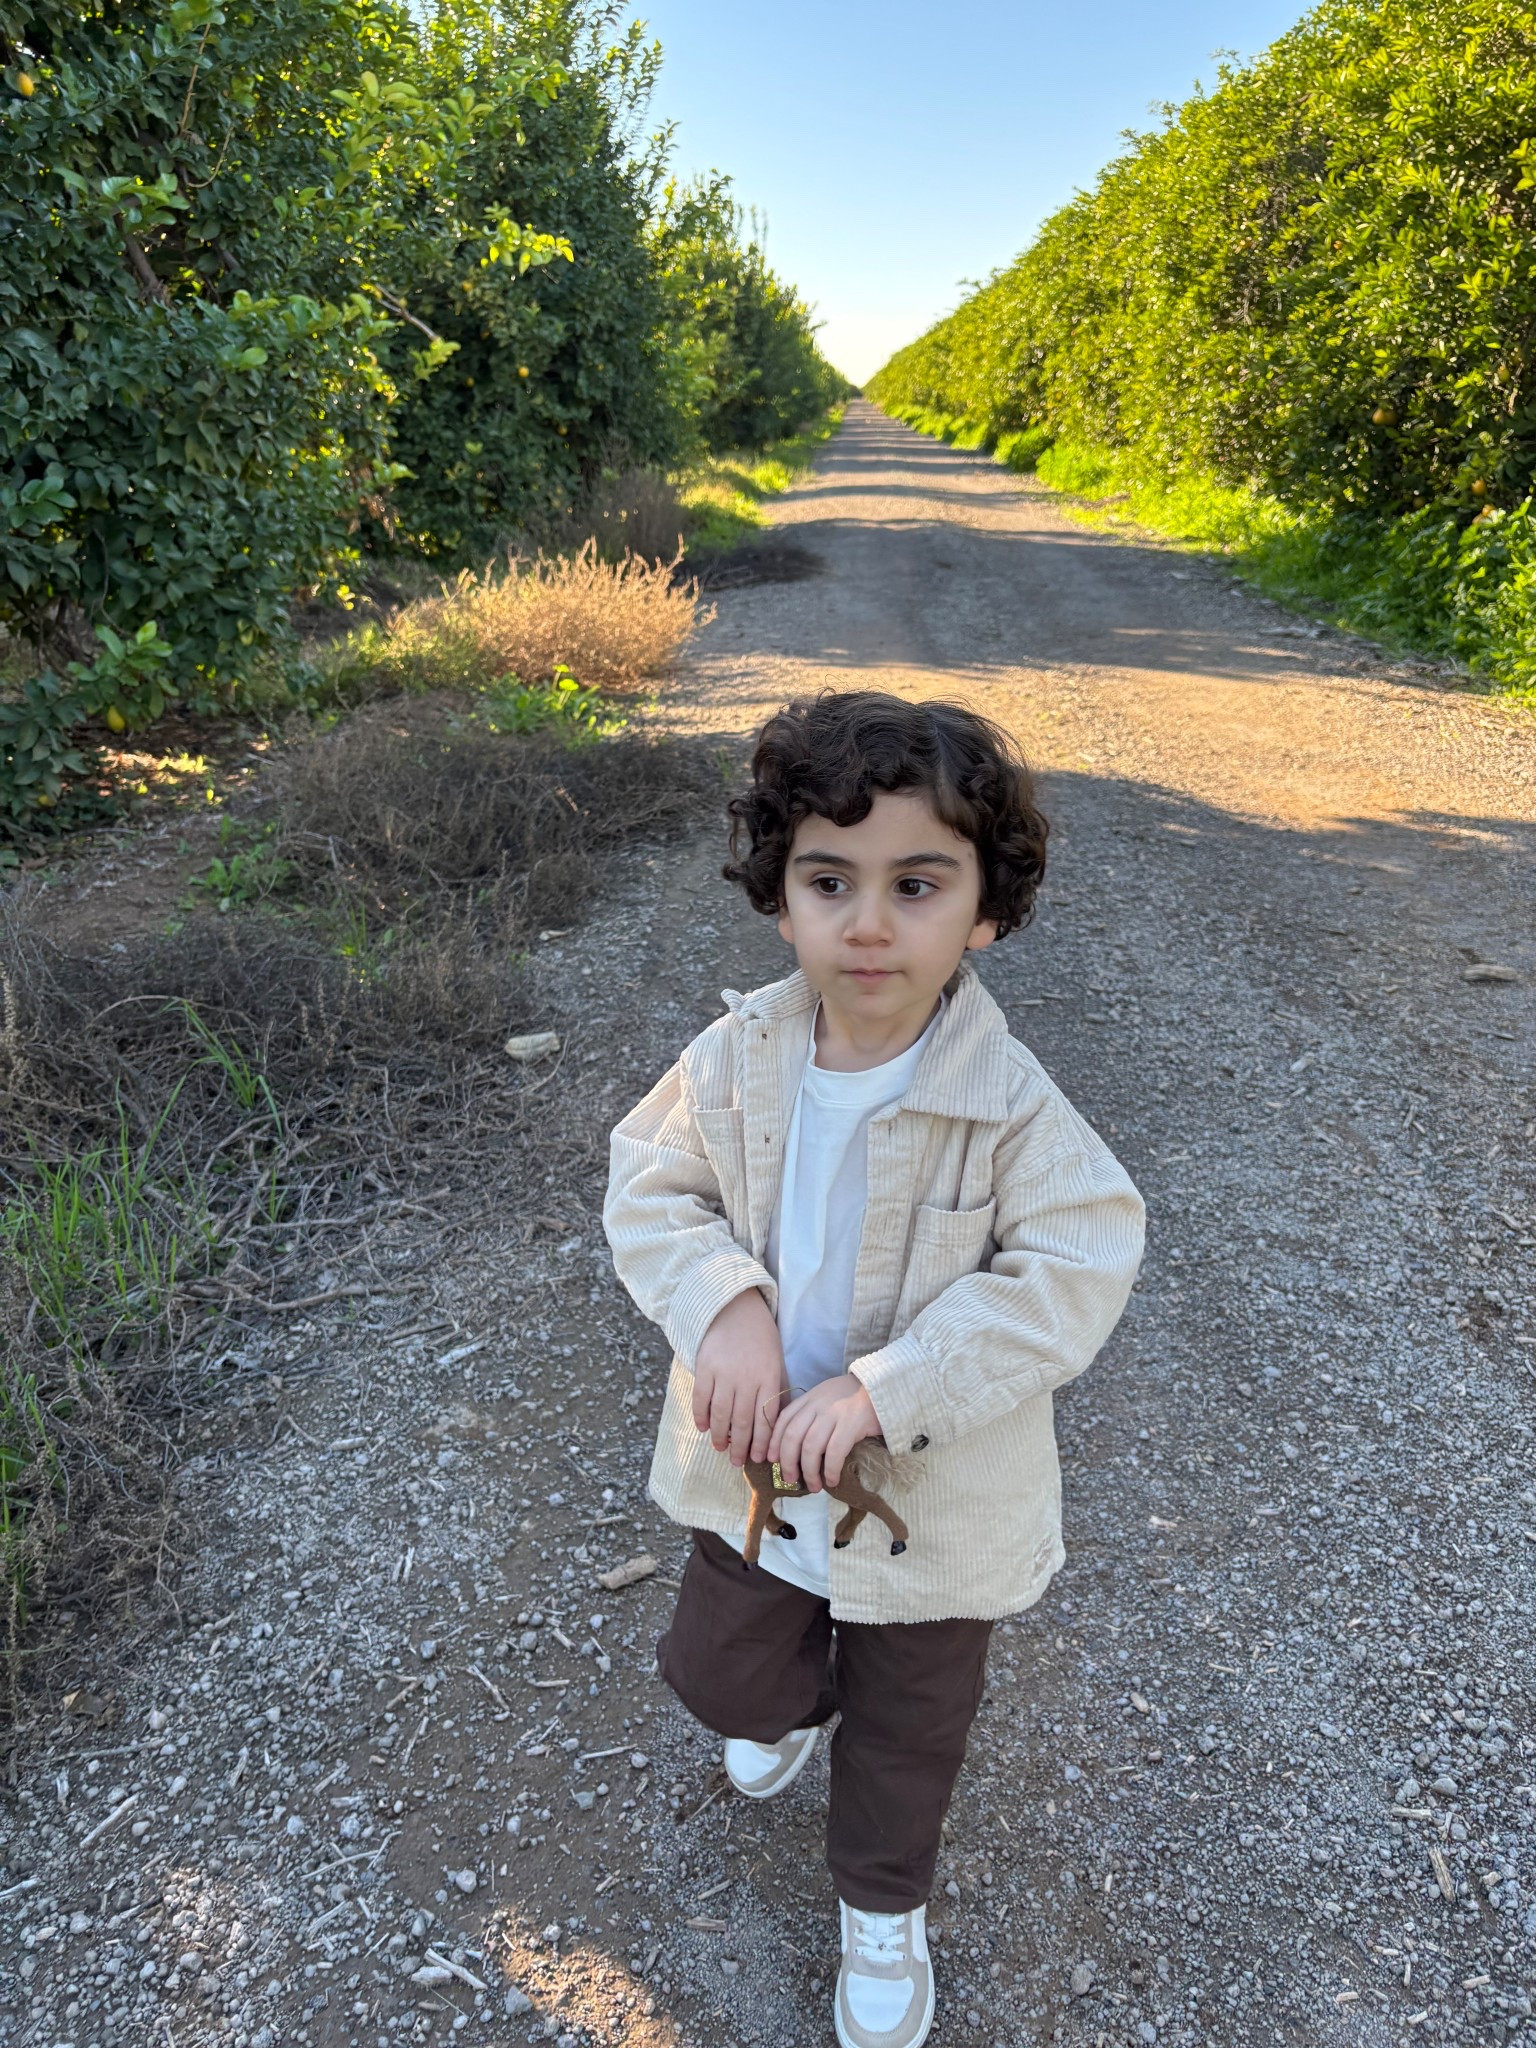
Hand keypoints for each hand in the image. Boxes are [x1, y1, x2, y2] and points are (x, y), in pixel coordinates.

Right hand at [691, 1287, 786, 1467]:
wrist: (735, 1307)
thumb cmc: (760, 1337)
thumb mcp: (776, 1361)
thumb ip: (777, 1390)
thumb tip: (779, 1424)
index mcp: (768, 1377)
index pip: (766, 1418)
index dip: (763, 1442)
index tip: (761, 1458)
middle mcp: (746, 1378)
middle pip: (743, 1421)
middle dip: (741, 1446)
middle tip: (737, 1462)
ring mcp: (724, 1373)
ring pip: (721, 1414)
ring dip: (720, 1435)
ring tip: (720, 1449)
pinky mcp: (705, 1367)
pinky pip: (701, 1398)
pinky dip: (701, 1415)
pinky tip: (703, 1428)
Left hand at [766, 1374, 880, 1491]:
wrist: (884, 1387)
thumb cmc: (855, 1397)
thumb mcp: (827, 1397)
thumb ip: (811, 1412)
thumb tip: (796, 1445)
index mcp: (810, 1397)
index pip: (784, 1420)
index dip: (774, 1441)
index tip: (772, 1459)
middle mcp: (818, 1404)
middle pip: (793, 1436)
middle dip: (787, 1461)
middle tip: (789, 1479)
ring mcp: (834, 1413)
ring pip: (811, 1446)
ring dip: (808, 1471)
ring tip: (813, 1486)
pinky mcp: (852, 1424)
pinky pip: (834, 1452)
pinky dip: (830, 1470)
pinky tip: (832, 1480)